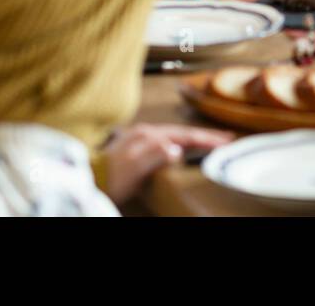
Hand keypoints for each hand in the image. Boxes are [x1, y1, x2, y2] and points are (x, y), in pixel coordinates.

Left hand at [101, 124, 232, 204]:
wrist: (88, 180)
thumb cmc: (110, 177)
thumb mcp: (134, 166)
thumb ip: (156, 154)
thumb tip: (177, 149)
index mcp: (149, 135)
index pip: (185, 135)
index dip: (207, 139)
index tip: (225, 141)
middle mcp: (146, 132)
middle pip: (182, 132)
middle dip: (205, 135)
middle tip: (226, 137)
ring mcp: (141, 139)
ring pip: (175, 135)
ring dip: (194, 138)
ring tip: (210, 140)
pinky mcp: (137, 148)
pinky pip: (166, 141)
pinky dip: (181, 142)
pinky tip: (183, 145)